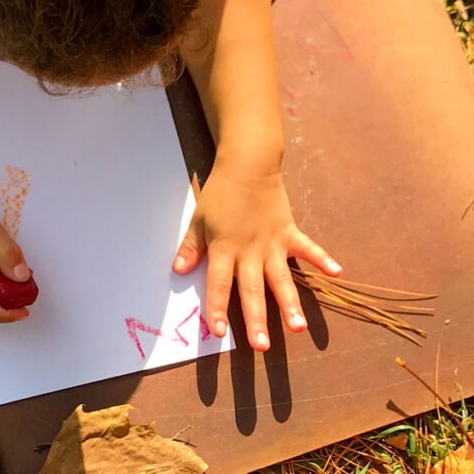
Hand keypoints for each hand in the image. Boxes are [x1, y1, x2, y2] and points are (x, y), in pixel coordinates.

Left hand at [171, 152, 341, 350]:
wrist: (247, 166)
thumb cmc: (220, 195)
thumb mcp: (199, 220)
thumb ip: (191, 247)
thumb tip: (178, 271)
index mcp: (224, 249)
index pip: (218, 284)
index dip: (217, 308)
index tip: (218, 333)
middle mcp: (250, 251)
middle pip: (251, 290)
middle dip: (256, 319)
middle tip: (260, 347)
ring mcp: (273, 243)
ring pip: (282, 279)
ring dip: (290, 304)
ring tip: (299, 328)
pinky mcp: (290, 232)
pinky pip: (308, 248)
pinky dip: (322, 259)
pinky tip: (337, 274)